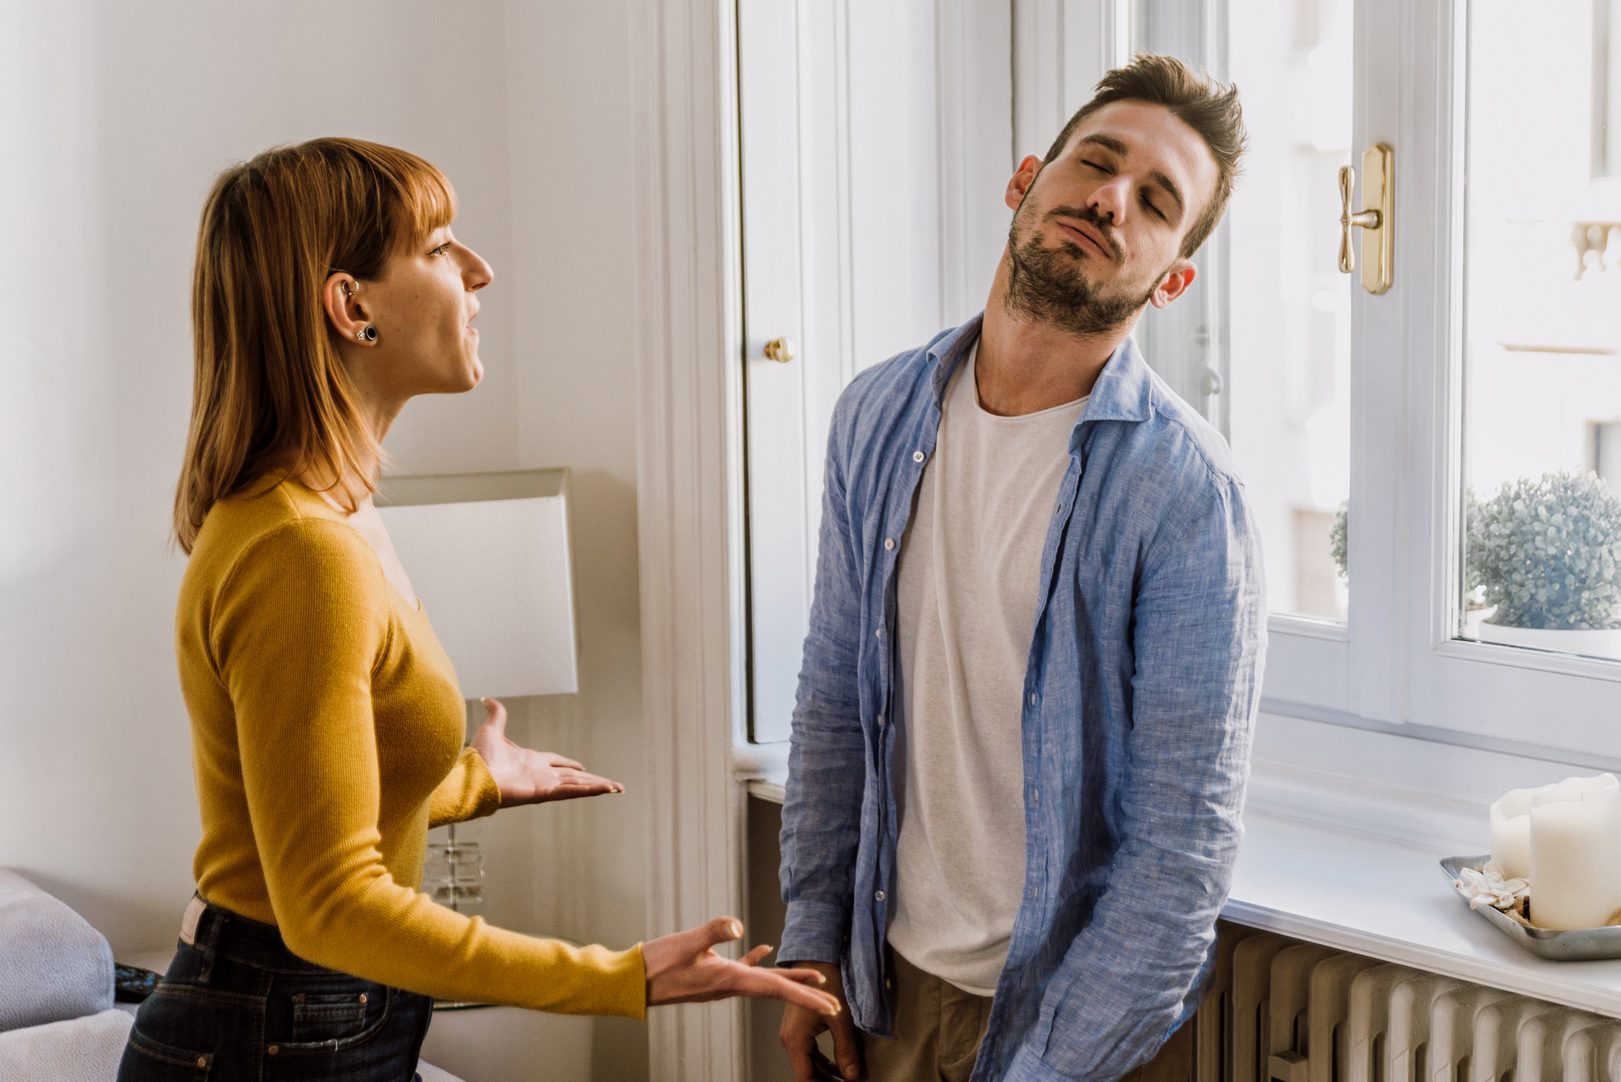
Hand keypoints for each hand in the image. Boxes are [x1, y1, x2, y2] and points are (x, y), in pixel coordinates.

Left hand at [470, 697, 623, 805]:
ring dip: (599, 786)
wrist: (471, 777)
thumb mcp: (492, 730)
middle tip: (613, 784)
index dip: (570, 765)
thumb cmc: (478, 759)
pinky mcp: (544, 793)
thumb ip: (497, 714)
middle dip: (594, 780)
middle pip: (574, 778)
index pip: (557, 763)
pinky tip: (606, 789)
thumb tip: (487, 698)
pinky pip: (572, 791)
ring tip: (617, 788)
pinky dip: (590, 790)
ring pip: (578, 785)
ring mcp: (544, 785)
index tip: (583, 767)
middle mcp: (541, 775)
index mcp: (531, 761)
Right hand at [644, 916, 842, 1019]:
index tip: (830, 1008)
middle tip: (834, 1006)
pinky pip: (744, 970)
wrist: (631, 982)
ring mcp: (722, 982)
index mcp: (730, 979)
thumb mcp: (686, 944)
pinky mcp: (712, 974)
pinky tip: (764, 948)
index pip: (777, 989)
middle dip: (807, 997)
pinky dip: (758, 961)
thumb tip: (740, 925)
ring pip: (764, 982)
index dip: (806, 997)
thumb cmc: (656, 965)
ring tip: (813, 980)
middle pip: (778, 991)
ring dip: (789, 980)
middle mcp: (730, 985)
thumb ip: (713, 931)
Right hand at [780, 961, 861, 1080]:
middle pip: (806, 1072)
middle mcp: (790, 1038)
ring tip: (847, 1078)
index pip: (805, 1077)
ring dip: (826, 1073)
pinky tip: (840, 1065)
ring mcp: (794, 1033)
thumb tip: (852, 1076)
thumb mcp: (841, 1020)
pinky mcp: (800, 1027)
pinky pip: (810, 1051)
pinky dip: (824, 1061)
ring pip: (808, 1063)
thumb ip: (846, 1050)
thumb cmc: (829, 984)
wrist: (819, 959)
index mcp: (795, 1039)